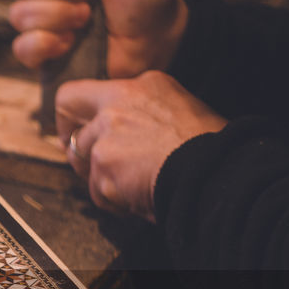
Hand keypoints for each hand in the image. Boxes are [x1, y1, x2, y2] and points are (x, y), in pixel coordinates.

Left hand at [56, 71, 226, 220]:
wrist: (218, 169)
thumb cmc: (210, 146)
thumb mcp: (180, 110)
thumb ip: (144, 113)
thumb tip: (125, 132)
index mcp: (141, 86)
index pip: (82, 94)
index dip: (75, 117)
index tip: (79, 132)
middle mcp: (117, 104)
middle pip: (70, 122)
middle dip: (76, 148)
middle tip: (90, 165)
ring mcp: (107, 134)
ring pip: (85, 162)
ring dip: (103, 180)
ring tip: (133, 187)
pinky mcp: (104, 164)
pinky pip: (98, 191)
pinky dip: (114, 201)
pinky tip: (138, 198)